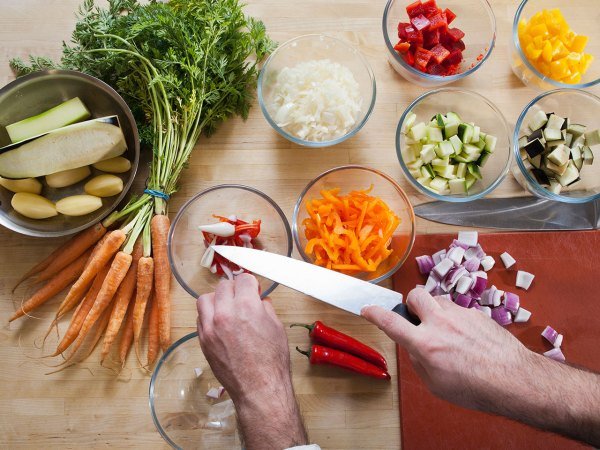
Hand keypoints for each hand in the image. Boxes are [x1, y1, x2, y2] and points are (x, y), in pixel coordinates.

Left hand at [196, 274, 307, 448]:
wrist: (259, 388)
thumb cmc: (271, 361)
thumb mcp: (276, 327)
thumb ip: (265, 308)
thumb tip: (259, 301)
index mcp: (247, 306)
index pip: (243, 279)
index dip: (251, 284)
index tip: (254, 290)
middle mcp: (225, 313)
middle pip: (223, 286)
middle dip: (235, 290)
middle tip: (243, 300)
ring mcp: (210, 327)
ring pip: (205, 299)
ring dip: (217, 300)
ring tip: (227, 309)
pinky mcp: (203, 340)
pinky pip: (200, 318)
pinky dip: (209, 316)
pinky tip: (220, 324)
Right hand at [362, 288, 528, 409]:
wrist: (513, 379)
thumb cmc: (476, 388)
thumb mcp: (435, 384)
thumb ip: (419, 360)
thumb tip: (414, 347)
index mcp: (425, 343)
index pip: (390, 322)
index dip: (374, 313)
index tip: (368, 309)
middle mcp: (440, 323)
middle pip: (415, 295)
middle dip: (411, 304)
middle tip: (417, 319)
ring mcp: (460, 314)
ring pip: (438, 300)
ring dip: (435, 311)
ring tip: (445, 330)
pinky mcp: (476, 313)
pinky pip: (458, 308)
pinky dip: (455, 318)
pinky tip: (465, 336)